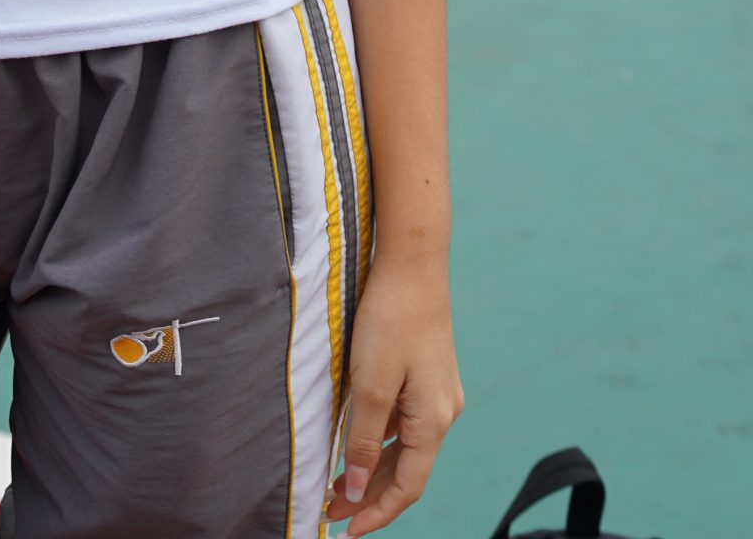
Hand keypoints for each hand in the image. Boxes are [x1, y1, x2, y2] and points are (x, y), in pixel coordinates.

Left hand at [324, 246, 464, 535]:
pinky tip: (355, 440)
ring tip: (336, 484)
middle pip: (407, 470)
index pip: (408, 487)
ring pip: (405, 446)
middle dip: (370, 495)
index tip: (346, 531)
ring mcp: (437, 392)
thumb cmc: (390, 319)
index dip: (377, 513)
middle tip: (330, 509)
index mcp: (434, 420)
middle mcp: (442, 412)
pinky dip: (380, 439)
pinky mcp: (426, 373)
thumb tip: (359, 489)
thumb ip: (365, 441)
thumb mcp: (370, 385)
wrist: (413, 261)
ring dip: (373, 468)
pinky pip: (404, 421)